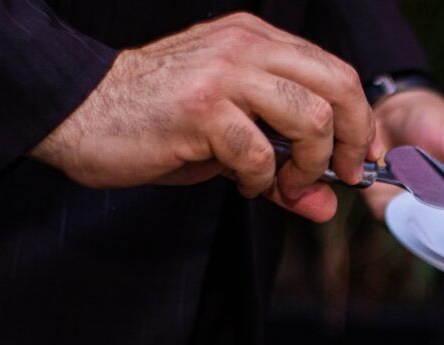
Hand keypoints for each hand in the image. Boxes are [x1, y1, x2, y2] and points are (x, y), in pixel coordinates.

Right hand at [29, 12, 380, 221]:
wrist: (79, 111)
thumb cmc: (158, 121)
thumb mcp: (233, 141)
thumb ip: (284, 168)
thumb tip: (328, 205)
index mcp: (257, 40)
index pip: (337, 72)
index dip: (361, 119)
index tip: (364, 157)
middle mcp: (246, 46)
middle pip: (339, 85)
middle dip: (353, 139)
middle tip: (342, 174)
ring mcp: (225, 74)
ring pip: (312, 116)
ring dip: (309, 163)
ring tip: (283, 182)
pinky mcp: (202, 108)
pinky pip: (260, 153)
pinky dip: (259, 179)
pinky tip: (239, 181)